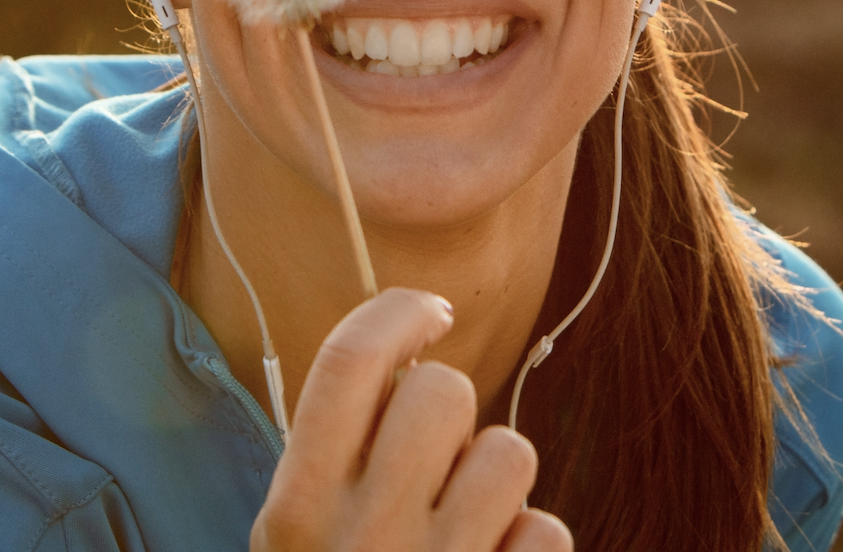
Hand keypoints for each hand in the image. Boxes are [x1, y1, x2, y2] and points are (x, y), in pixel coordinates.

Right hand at [251, 289, 571, 551]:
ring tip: (463, 523)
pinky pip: (546, 530)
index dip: (399, 313)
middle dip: (449, 414)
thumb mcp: (299, 542)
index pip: (350, 359)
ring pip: (507, 452)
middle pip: (442, 393)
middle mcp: (363, 536)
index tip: (428, 315)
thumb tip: (402, 358)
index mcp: (296, 510)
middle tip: (430, 460)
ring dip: (496, 479)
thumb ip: (335, 460)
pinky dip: (528, 547)